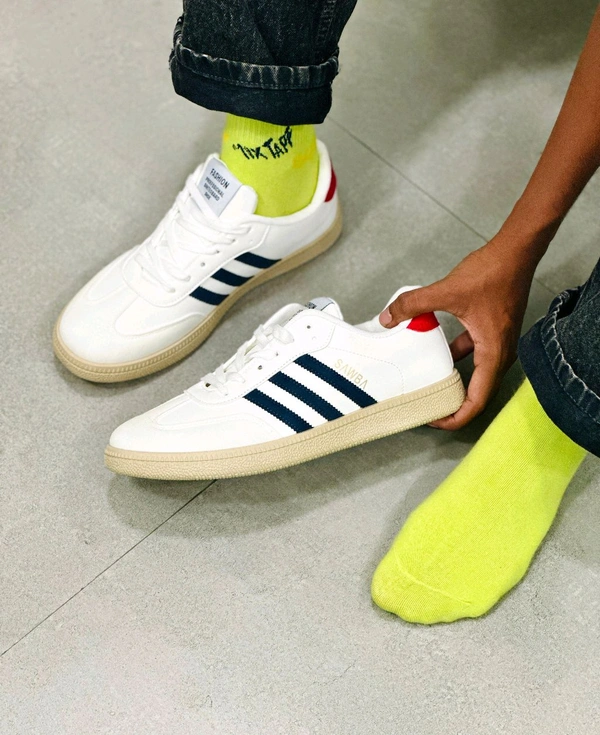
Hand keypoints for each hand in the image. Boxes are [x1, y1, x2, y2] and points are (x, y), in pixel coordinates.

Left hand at [379, 238, 538, 428]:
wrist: (516, 251)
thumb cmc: (494, 272)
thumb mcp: (447, 291)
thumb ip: (414, 304)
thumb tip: (388, 317)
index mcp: (493, 354)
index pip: (477, 401)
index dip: (456, 418)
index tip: (435, 421)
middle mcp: (499, 354)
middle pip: (477, 394)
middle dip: (453, 406)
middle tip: (427, 409)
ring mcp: (497, 343)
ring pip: (475, 375)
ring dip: (454, 383)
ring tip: (429, 386)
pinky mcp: (492, 331)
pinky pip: (473, 355)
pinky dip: (455, 358)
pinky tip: (435, 351)